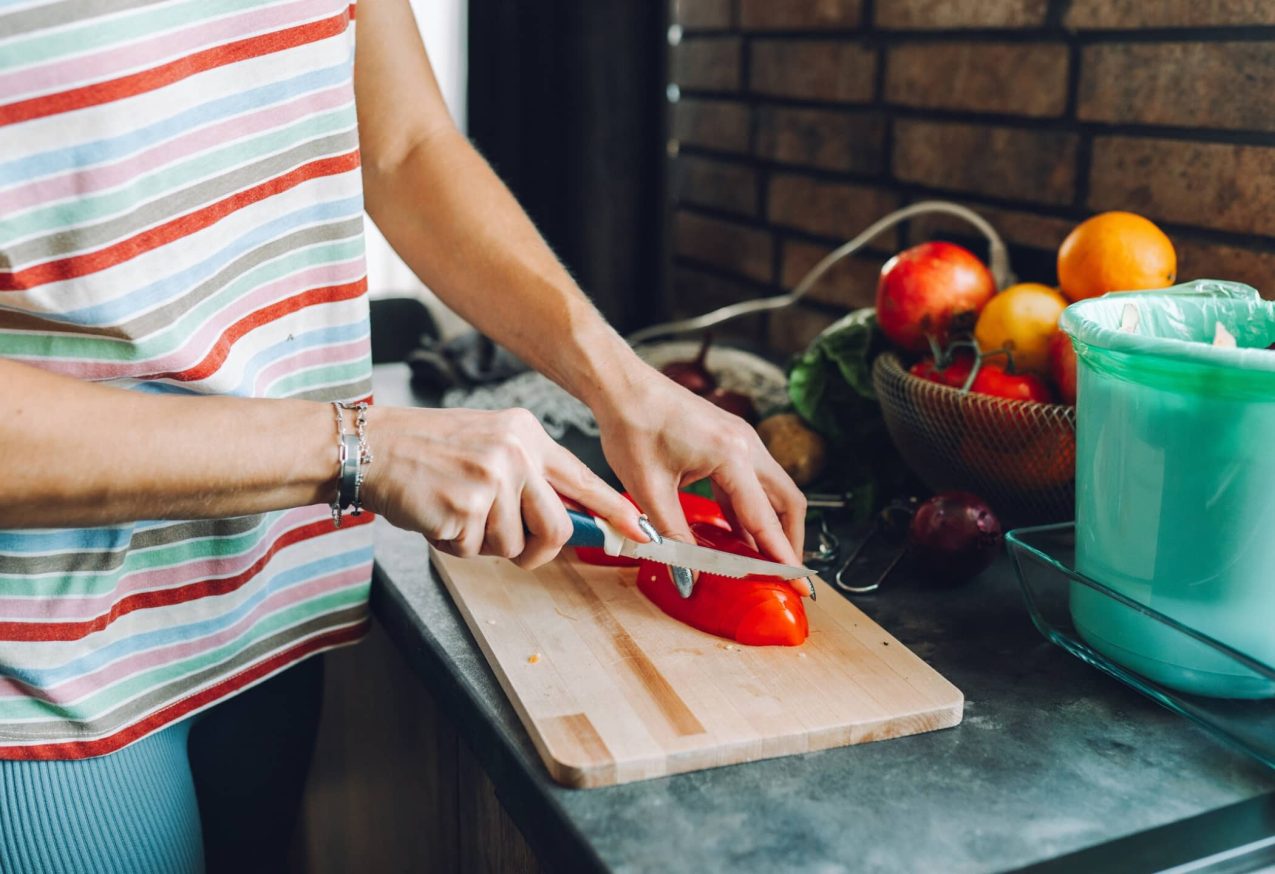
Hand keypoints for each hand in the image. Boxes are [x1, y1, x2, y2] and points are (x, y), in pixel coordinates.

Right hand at [361, 406, 643, 567]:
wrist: (372, 447)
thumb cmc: (428, 452)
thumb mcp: (491, 445)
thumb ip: (530, 477)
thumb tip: (569, 521)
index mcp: (527, 434)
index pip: (583, 479)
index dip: (614, 512)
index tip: (639, 532)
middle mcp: (516, 452)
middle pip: (558, 528)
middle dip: (537, 551)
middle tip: (514, 549)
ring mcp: (492, 479)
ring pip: (513, 545)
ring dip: (484, 544)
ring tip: (456, 512)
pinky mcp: (465, 507)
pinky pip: (475, 551)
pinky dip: (455, 545)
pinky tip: (437, 515)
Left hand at [592, 369, 806, 563]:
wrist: (621, 386)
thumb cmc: (632, 425)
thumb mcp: (650, 490)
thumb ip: (673, 536)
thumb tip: (689, 575)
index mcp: (731, 455)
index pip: (765, 518)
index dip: (782, 556)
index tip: (799, 583)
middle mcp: (746, 444)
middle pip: (787, 501)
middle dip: (789, 540)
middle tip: (783, 573)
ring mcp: (741, 440)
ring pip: (773, 491)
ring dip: (770, 525)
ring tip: (760, 560)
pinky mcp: (729, 441)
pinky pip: (752, 481)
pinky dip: (750, 509)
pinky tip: (736, 534)